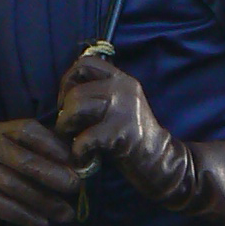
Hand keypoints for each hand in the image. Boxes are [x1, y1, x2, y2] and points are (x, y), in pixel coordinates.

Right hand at [0, 117, 83, 225]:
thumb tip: (81, 162)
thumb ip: (48, 152)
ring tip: (67, 214)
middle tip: (76, 187)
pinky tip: (43, 224)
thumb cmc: (6, 169)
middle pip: (24, 160)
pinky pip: (3, 206)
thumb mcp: (21, 152)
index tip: (74, 160)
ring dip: (45, 202)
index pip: (28, 131)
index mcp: (2, 131)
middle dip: (53, 175)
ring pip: (15, 186)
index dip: (52, 145)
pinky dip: (26, 217)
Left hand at [56, 54, 224, 225]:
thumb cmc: (131, 137)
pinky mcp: (121, 134)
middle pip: (74, 90)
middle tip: (68, 130)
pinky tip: (85, 159)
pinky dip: (78, 153)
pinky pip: (84, 139)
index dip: (68, 81)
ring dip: (65, 128)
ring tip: (73, 141)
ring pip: (75, 108)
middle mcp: (123, 89)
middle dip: (63, 113)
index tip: (69, 103)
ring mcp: (123, 110)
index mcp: (121, 79)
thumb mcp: (120, 105)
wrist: (161, 162)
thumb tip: (64, 92)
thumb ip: (99, 93)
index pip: (84, 63)